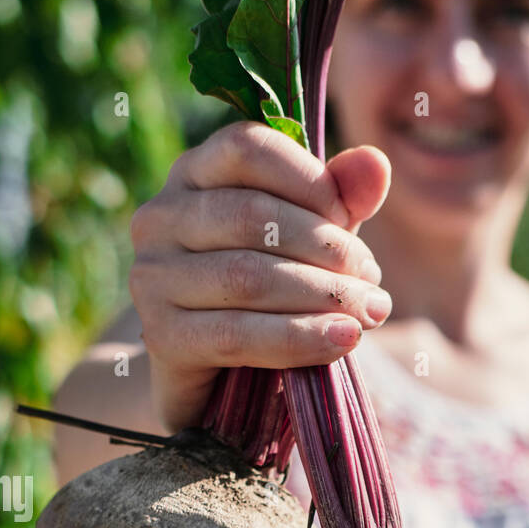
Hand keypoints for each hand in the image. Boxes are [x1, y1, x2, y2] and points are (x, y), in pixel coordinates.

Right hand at [128, 121, 392, 432]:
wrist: (214, 378)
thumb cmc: (265, 296)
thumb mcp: (306, 241)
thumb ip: (338, 201)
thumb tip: (376, 163)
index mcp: (193, 173)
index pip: (250, 148)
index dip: (310, 181)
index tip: (349, 222)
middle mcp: (160, 217)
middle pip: (252, 216)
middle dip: (327, 250)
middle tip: (373, 285)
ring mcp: (152, 277)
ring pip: (247, 277)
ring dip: (322, 296)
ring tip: (369, 314)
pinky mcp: (160, 336)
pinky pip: (237, 334)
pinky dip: (298, 338)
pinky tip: (342, 341)